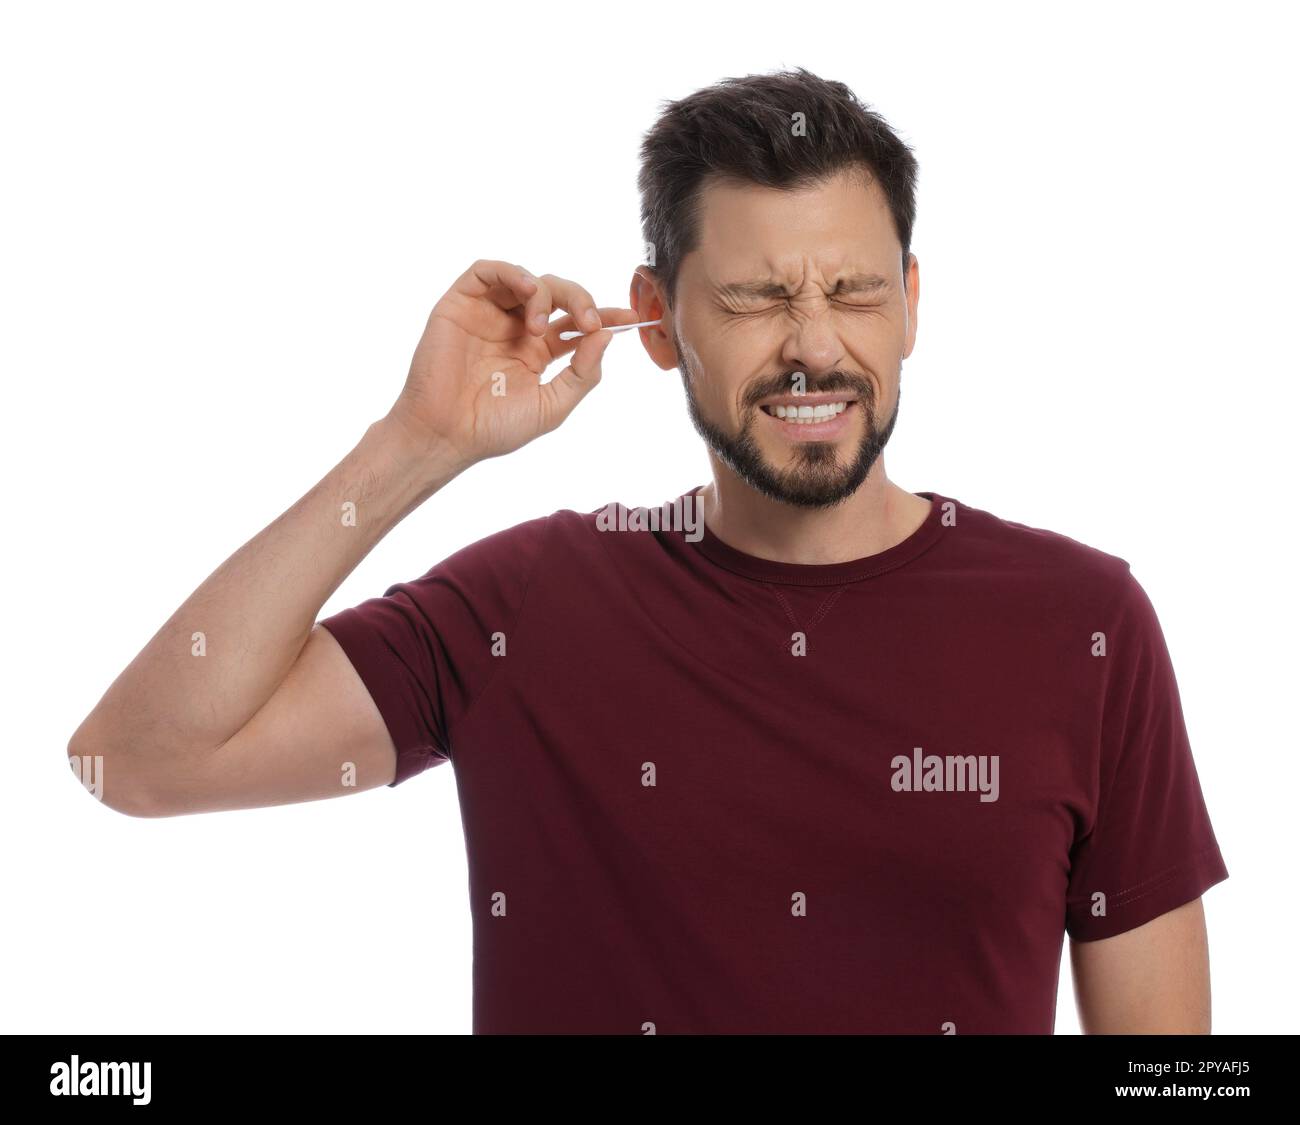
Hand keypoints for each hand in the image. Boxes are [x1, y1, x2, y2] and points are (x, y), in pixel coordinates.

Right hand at [384, 259, 643, 469]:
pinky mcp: (461, 304)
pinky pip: (487, 271)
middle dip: (580, 301)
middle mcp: (516, 328)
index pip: (576, 324)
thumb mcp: (552, 406)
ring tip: (541, 327)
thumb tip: (606, 336)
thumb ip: (582, 373)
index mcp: (538, 352)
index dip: (604, 316)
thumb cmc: (493, 428)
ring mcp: (489, 315)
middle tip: (590, 321)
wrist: (447, 435)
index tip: (630, 318)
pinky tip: (527, 291)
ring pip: (528, 280)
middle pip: (558, 295)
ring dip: (546, 294)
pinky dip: (512, 273)